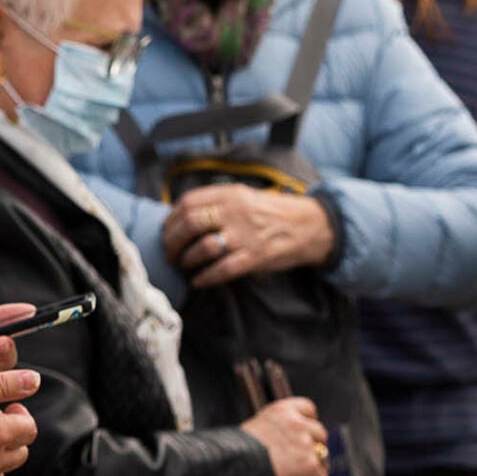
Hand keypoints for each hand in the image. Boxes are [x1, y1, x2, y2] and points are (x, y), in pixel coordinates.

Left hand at [164, 185, 334, 288]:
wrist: (310, 225)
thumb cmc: (273, 213)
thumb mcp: (245, 197)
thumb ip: (217, 203)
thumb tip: (182, 216)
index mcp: (231, 194)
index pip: (189, 202)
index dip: (171, 219)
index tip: (167, 231)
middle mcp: (236, 211)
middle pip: (190, 224)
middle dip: (173, 242)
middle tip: (169, 253)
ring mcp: (246, 235)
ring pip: (203, 247)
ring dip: (187, 260)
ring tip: (184, 266)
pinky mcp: (255, 256)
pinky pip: (222, 269)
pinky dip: (205, 277)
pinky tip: (198, 281)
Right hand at [240, 396, 327, 475]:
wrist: (231, 468)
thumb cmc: (236, 453)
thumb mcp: (256, 428)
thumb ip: (277, 428)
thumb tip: (290, 439)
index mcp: (282, 410)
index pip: (308, 409)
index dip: (307, 422)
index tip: (304, 433)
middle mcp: (296, 423)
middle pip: (319, 432)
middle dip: (312, 444)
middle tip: (300, 459)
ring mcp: (305, 444)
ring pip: (322, 454)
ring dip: (314, 464)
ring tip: (297, 475)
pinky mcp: (310, 464)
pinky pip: (320, 475)